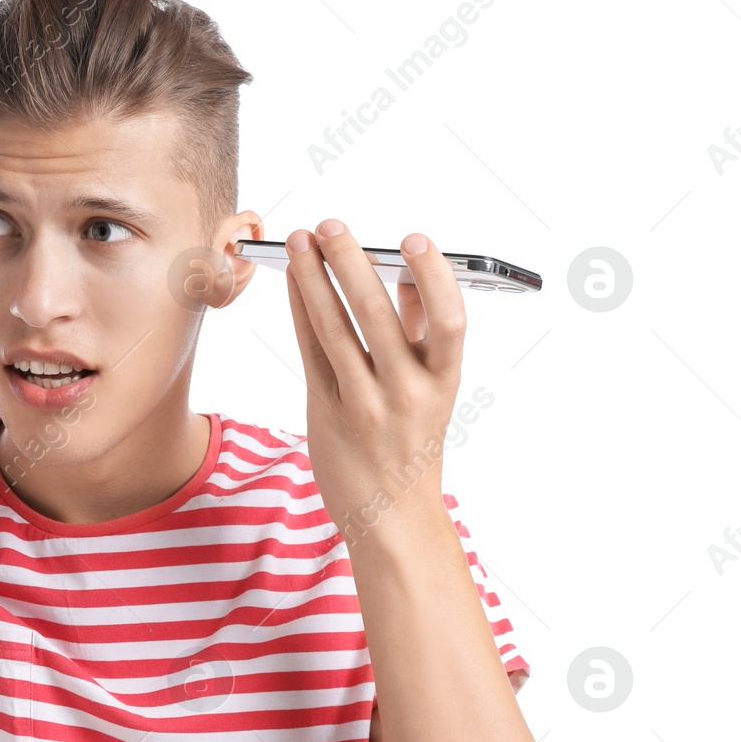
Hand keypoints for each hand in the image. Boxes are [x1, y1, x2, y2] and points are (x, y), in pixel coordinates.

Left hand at [281, 219, 466, 547]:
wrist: (391, 516)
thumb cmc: (412, 443)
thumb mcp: (433, 390)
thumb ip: (421, 333)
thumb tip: (410, 275)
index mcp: (444, 380)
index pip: (447, 323)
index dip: (433, 278)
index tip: (414, 239)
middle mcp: (406, 392)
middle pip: (376, 316)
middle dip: (350, 265)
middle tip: (332, 225)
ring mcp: (364, 404)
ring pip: (334, 329)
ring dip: (313, 279)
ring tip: (300, 241)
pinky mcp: (327, 412)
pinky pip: (310, 351)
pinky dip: (301, 310)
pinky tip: (292, 281)